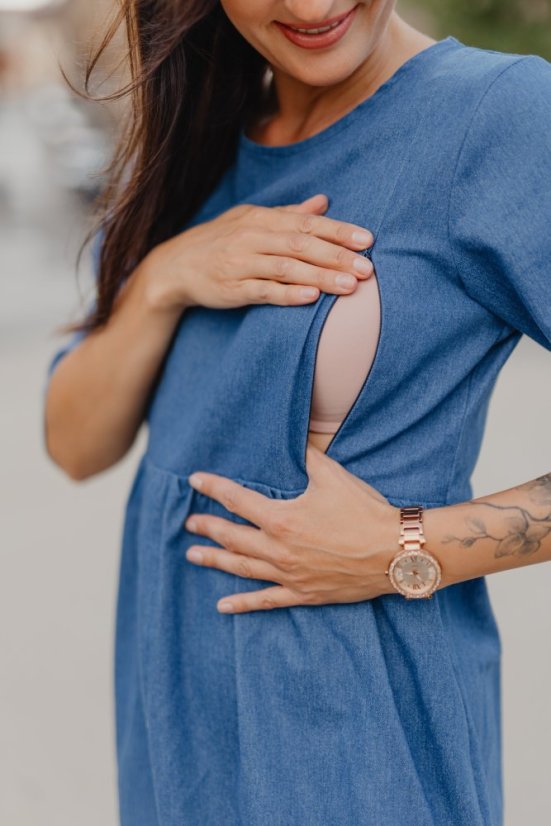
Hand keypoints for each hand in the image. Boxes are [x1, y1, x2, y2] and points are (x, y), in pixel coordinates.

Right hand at [142, 193, 373, 311]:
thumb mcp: (250, 220)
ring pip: (287, 268)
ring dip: (321, 277)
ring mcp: (241, 263)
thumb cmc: (219, 242)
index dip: (338, 231)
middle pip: (301, 244)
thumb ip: (288, 213)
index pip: (306, 223)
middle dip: (337, 256)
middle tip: (367, 268)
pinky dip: (288, 294)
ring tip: (350, 286)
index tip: (367, 240)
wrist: (174, 267)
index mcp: (260, 219)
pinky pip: (264, 291)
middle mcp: (252, 237)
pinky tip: (311, 298)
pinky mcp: (232, 288)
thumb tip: (323, 201)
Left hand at [184, 443, 399, 612]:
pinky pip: (266, 601)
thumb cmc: (365, 511)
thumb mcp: (333, 475)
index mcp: (282, 519)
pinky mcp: (304, 594)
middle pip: (232, 536)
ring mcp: (289, 575)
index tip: (195, 480)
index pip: (237, 499)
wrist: (395, 552)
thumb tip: (296, 437)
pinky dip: (242, 604)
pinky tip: (223, 605)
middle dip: (207, 527)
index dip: (213, 488)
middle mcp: (279, 549)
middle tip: (189, 523)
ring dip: (215, 560)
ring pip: (242, 567)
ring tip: (193, 555)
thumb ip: (308, 456)